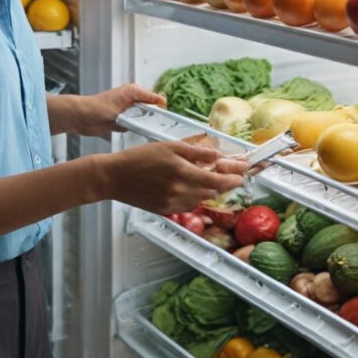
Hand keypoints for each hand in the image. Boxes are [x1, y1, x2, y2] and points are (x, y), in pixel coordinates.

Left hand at [72, 83, 166, 137]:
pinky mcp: (124, 122)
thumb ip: (139, 106)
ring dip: (148, 126)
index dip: (162, 109)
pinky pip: (137, 127)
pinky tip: (143, 137)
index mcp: (133, 91)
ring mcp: (128, 112)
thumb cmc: (95, 107)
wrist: (79, 118)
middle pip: (152, 110)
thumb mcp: (120, 105)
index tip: (168, 120)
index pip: (155, 99)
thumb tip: (159, 105)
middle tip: (162, 130)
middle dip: (156, 119)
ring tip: (154, 134)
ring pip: (146, 120)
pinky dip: (139, 131)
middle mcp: (132, 100)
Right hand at [99, 141, 247, 214]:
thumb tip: (216, 153)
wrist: (115, 177)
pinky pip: (188, 204)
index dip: (234, 177)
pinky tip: (187, 186)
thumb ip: (194, 150)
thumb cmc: (139, 157)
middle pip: (213, 190)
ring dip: (208, 188)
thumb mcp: (168, 146)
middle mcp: (181, 190)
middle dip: (225, 182)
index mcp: (183, 171)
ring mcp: (173, 203)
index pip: (218, 178)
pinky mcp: (166, 211)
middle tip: (231, 174)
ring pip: (202, 198)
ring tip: (206, 177)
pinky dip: (193, 195)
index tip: (243, 172)